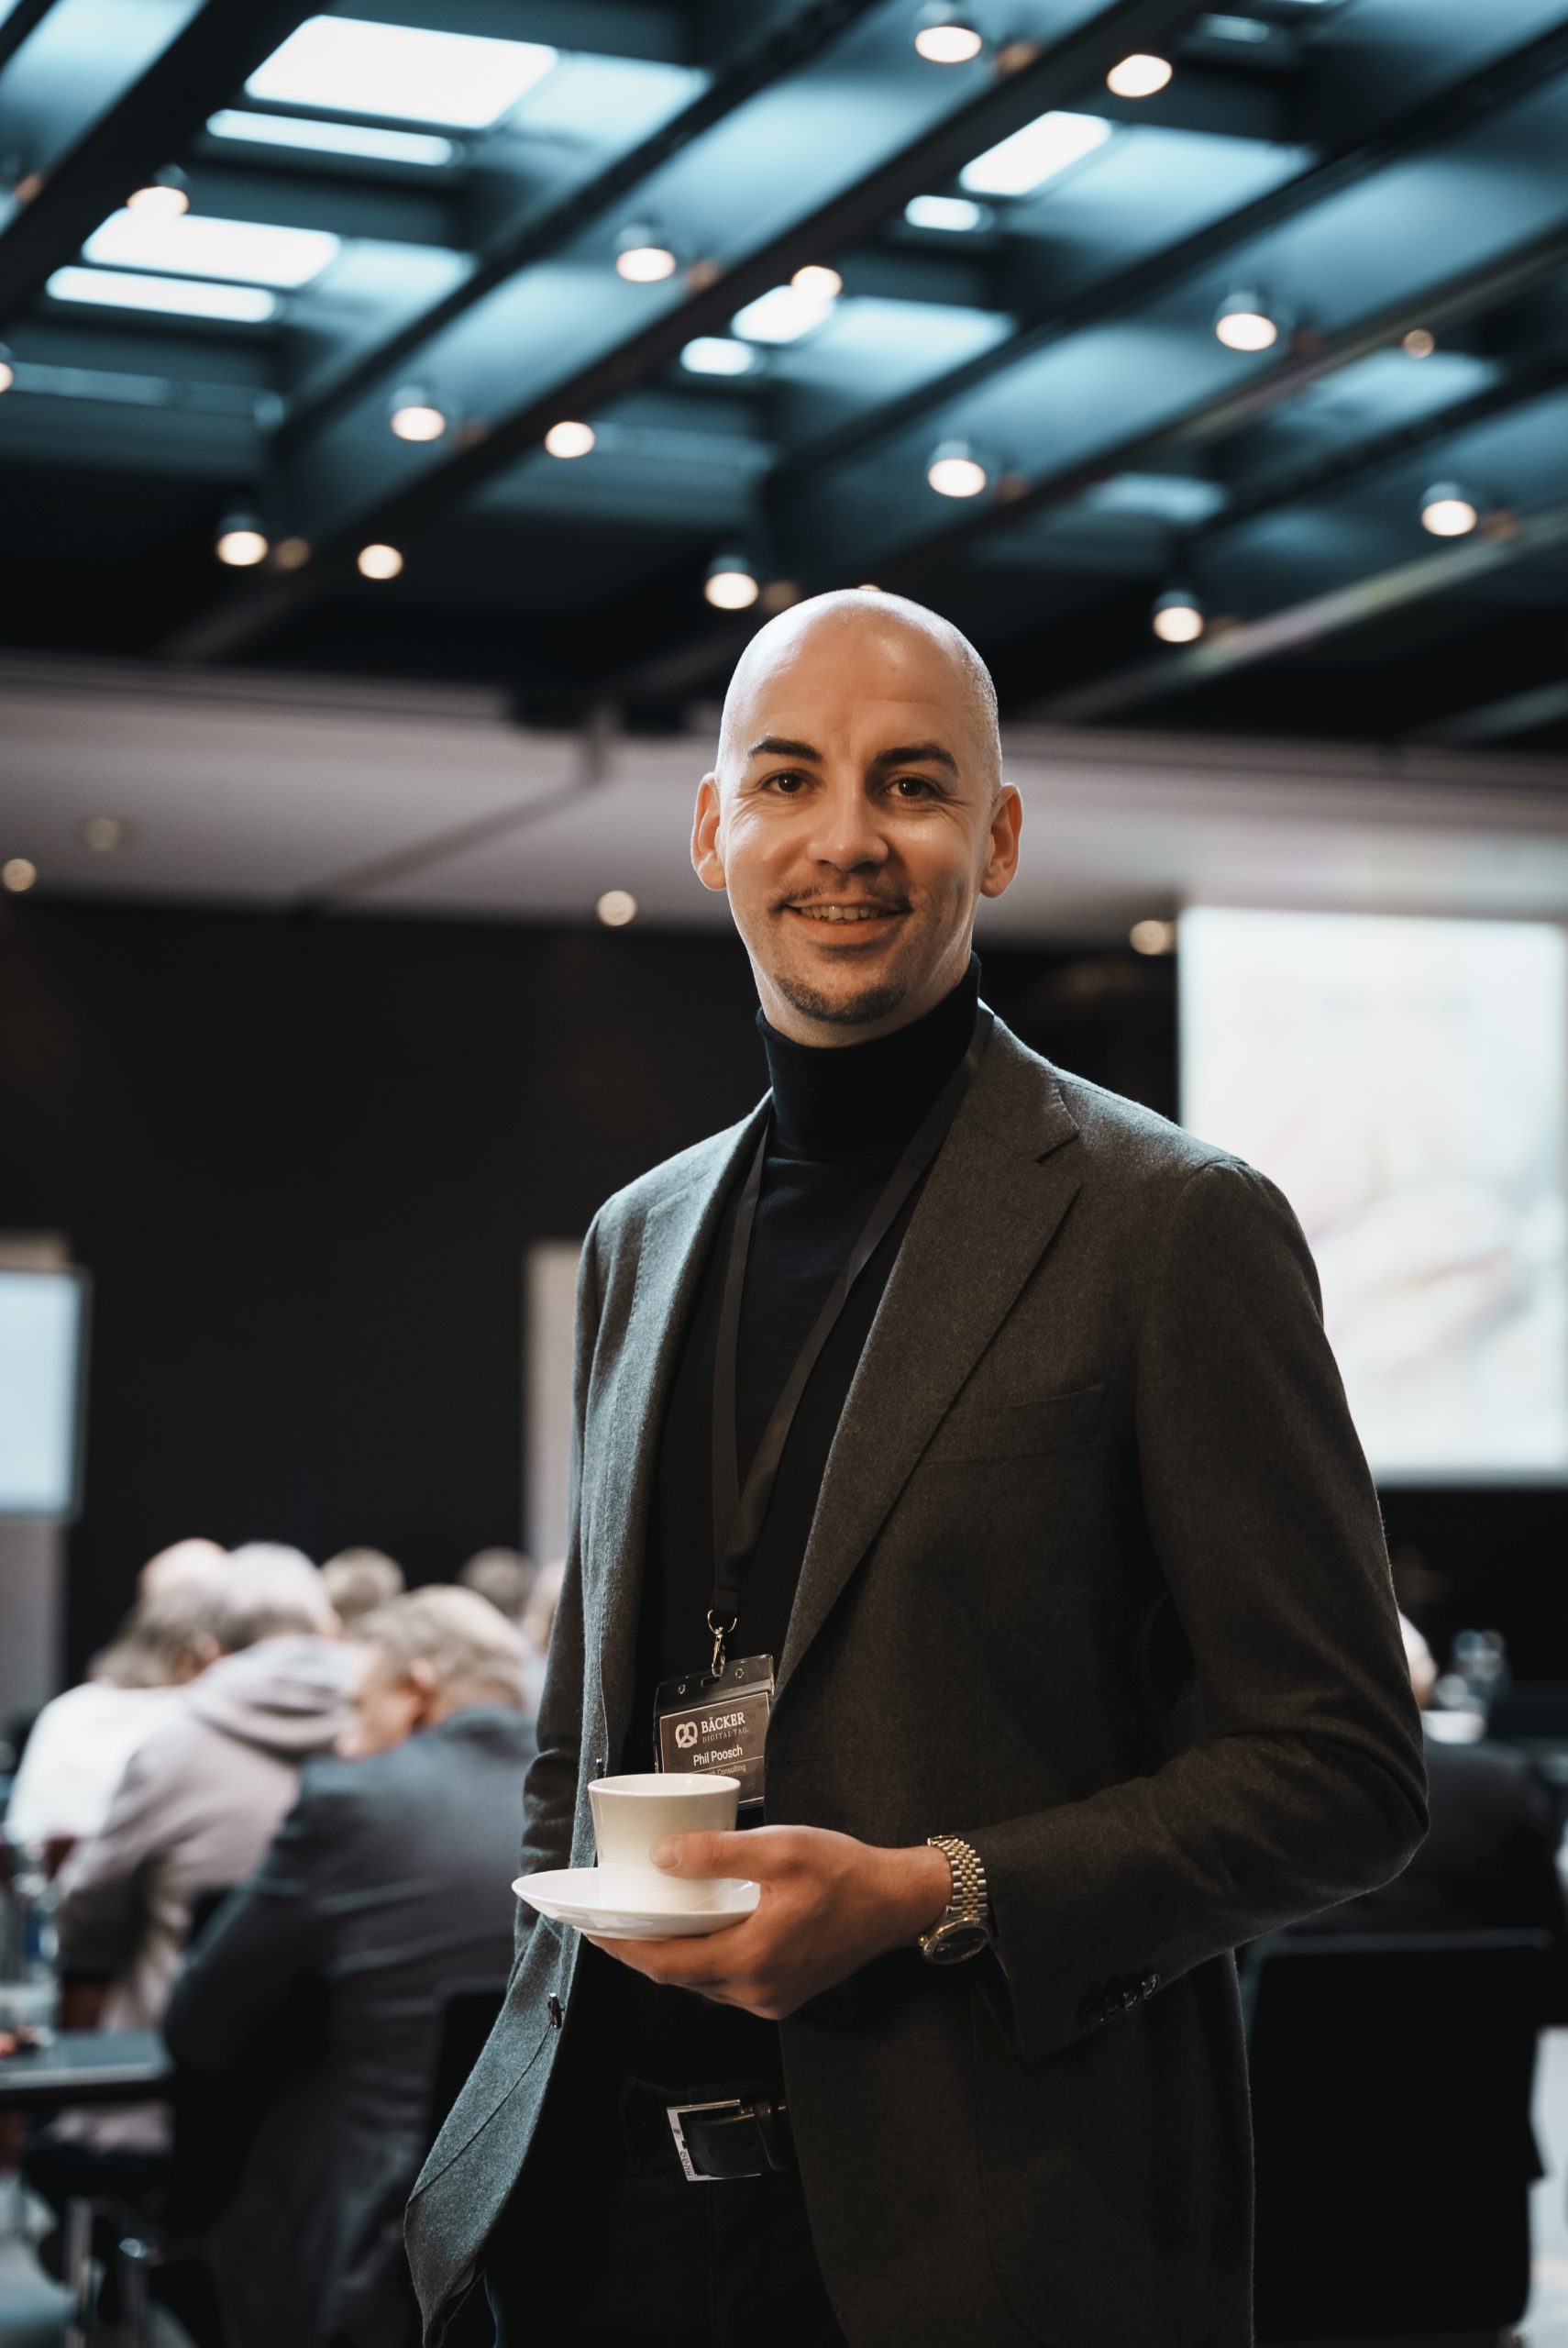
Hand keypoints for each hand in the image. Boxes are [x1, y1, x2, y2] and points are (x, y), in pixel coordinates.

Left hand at [585, 1826, 950, 2019]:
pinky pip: (728, 1983)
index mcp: (751, 1958)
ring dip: (673, 1956)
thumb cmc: (845, 1873)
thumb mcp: (779, 1849)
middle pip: (679, 1977)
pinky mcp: (783, 1995)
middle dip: (641, 1950)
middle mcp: (757, 1991)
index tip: (593, 1928)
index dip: (623, 1948)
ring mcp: (771, 1999)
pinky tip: (700, 1932)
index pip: (666, 1963)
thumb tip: (663, 1858)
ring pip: (703, 1983)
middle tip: (612, 1921)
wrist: (896, 1902)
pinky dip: (705, 1959)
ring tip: (649, 1922)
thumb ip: (717, 1855)